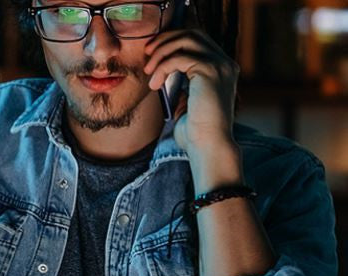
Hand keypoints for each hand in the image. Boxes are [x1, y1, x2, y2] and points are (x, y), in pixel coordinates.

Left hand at [143, 28, 238, 156]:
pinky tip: (154, 84)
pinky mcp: (210, 72)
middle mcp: (224, 63)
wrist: (208, 147)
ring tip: (148, 71)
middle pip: (192, 34)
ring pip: (186, 41)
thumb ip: (181, 89)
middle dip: (166, 40)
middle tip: (146, 54)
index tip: (151, 54)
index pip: (197, 41)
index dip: (172, 41)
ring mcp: (219, 65)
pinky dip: (163, 67)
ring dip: (162, 52)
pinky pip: (180, 58)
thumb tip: (163, 77)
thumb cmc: (195, 135)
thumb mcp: (186, 106)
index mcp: (220, 70)